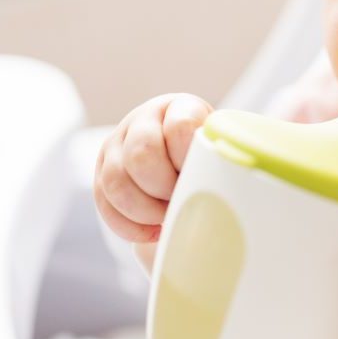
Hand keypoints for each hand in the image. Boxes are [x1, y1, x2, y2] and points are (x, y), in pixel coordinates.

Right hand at [94, 93, 212, 243]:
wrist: (190, 170)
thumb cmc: (216, 163)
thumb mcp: (224, 153)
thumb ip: (227, 159)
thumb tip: (235, 189)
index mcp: (182, 107)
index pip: (180, 127)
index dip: (188, 158)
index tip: (201, 176)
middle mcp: (144, 120)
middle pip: (141, 154)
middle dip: (163, 187)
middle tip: (181, 201)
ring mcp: (118, 144)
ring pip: (115, 180)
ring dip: (144, 210)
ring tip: (168, 219)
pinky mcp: (102, 171)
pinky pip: (104, 202)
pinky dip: (129, 225)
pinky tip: (153, 231)